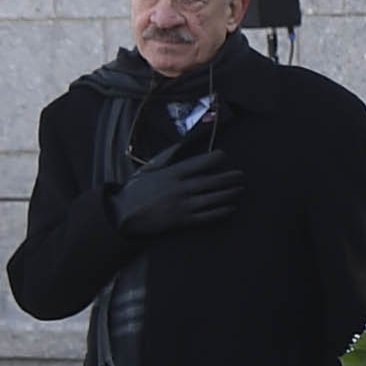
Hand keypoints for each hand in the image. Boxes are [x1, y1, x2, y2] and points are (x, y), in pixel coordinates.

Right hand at [110, 153, 243, 238]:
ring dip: (230, 193)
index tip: (224, 156)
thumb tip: (181, 144)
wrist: (123, 214)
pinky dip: (222, 211)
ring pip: (214, 198)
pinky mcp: (184, 220)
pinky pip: (208, 216)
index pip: (200, 162)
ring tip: (240, 189)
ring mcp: (184, 205)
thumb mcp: (148, 168)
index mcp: (172, 173)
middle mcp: (181, 188)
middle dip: (230, 177)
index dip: (215, 158)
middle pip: (212, 181)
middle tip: (241, 175)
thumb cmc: (136, 189)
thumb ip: (166, 156)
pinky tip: (231, 207)